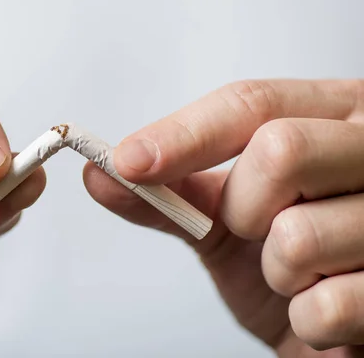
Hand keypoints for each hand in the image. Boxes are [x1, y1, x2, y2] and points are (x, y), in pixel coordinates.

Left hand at [84, 79, 363, 356]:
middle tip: (257, 232)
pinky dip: (306, 320)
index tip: (128, 162)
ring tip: (302, 275)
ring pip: (297, 236)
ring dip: (276, 274)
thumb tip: (101, 174)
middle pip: (281, 151)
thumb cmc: (281, 264)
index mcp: (335, 118)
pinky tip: (328, 308)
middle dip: (242, 210)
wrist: (330, 329)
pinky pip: (326, 305)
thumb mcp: (224, 220)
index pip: (253, 104)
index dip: (184, 134)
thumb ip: (169, 197)